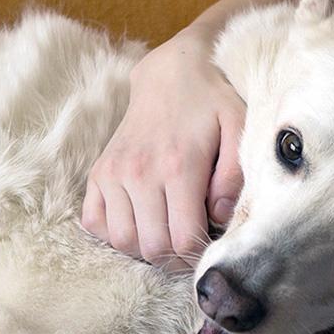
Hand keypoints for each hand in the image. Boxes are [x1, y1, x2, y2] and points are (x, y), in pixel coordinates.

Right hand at [81, 31, 244, 270]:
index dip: (198, 256)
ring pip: (122, 240)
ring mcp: (113, 173)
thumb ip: (233, 175)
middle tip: (191, 251)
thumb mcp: (239, 128)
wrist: (172, 73)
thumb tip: (219, 217)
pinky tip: (139, 226)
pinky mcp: (98, 172)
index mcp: (178, 166)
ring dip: (145, 252)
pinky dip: (113, 235)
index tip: (210, 250)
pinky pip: (94, 222)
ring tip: (168, 240)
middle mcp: (139, 173)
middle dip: (175, 260)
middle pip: (152, 247)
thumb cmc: (213, 102)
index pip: (182, 238)